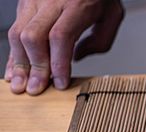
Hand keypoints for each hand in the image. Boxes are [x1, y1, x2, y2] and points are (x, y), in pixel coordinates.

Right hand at [4, 0, 123, 94]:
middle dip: (35, 67)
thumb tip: (75, 59)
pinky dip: (14, 52)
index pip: (60, 37)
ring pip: (18, 34)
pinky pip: (15, 29)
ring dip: (19, 63)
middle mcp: (51, 1)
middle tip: (37, 89)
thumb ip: (100, 40)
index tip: (61, 83)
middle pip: (34, 37)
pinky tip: (14, 70)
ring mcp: (34, 0)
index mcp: (77, 4)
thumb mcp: (113, 15)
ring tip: (21, 85)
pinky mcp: (25, 2)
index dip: (58, 63)